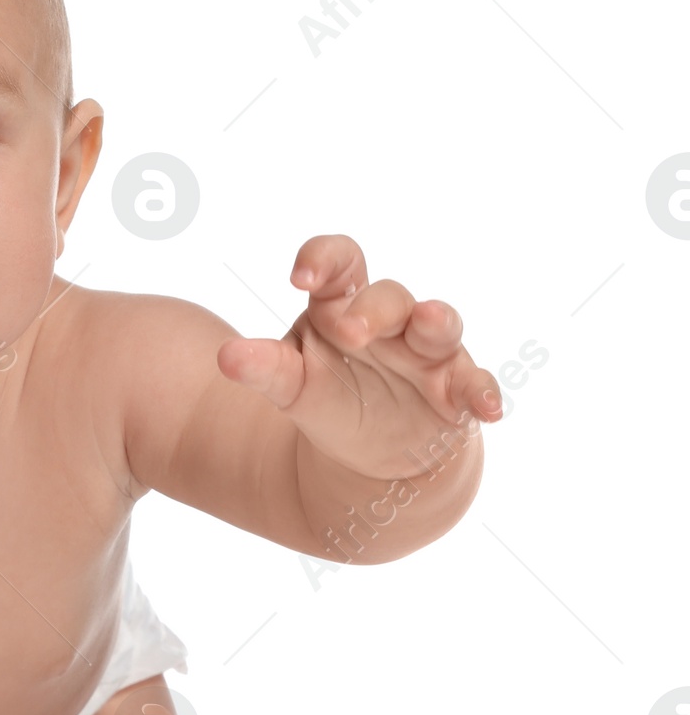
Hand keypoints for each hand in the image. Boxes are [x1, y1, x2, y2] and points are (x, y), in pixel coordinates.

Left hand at [216, 234, 502, 478]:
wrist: (367, 455)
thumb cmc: (327, 398)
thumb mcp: (290, 386)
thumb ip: (264, 368)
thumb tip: (226, 356)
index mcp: (343, 304)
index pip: (340, 263)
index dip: (324, 259)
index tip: (300, 278)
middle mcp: (390, 320)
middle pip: (389, 296)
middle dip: (373, 309)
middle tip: (351, 332)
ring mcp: (428, 352)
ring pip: (439, 324)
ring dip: (437, 323)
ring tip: (431, 325)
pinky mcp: (457, 389)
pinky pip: (474, 383)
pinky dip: (482, 392)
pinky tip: (487, 408)